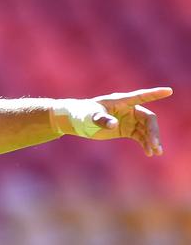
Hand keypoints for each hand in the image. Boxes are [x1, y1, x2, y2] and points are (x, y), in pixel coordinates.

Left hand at [52, 87, 171, 155]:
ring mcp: (128, 120)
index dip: (155, 94)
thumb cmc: (83, 113)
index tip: (169, 91)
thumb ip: (102, 119)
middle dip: (153, 132)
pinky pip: (140, 137)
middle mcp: (129, 110)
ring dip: (152, 140)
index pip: (141, 96)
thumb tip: (114, 125)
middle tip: (155, 145)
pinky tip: (149, 153)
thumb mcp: (91, 116)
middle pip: (148, 119)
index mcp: (122, 101)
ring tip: (155, 152)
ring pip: (146, 130)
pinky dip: (145, 144)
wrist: (76, 121)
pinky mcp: (125, 130)